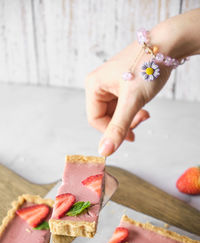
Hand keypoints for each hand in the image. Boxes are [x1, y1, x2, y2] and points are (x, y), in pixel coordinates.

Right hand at [86, 40, 171, 155]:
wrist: (167, 45)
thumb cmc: (147, 66)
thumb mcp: (132, 101)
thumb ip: (118, 128)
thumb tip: (104, 151)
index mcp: (94, 86)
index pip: (95, 119)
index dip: (110, 131)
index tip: (129, 136)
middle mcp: (99, 85)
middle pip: (105, 117)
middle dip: (124, 123)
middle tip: (140, 121)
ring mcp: (111, 84)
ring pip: (116, 112)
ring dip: (130, 117)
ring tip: (144, 113)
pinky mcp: (122, 85)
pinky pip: (123, 104)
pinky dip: (133, 110)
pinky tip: (144, 108)